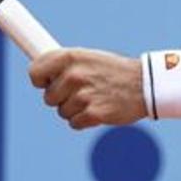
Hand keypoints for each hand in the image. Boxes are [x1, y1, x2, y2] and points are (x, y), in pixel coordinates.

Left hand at [28, 48, 146, 129]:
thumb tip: (41, 76)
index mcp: (71, 57)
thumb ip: (66, 65)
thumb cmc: (115, 71)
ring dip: (75, 110)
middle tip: (83, 91)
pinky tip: (99, 110)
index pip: (35, 72)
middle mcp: (74, 75)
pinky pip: (74, 123)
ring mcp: (83, 95)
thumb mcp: (90, 57)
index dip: (41, 80)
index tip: (47, 83)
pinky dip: (85, 120)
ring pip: (62, 112)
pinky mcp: (92, 113)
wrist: (145, 85)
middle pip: (48, 97)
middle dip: (62, 98)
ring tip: (95, 99)